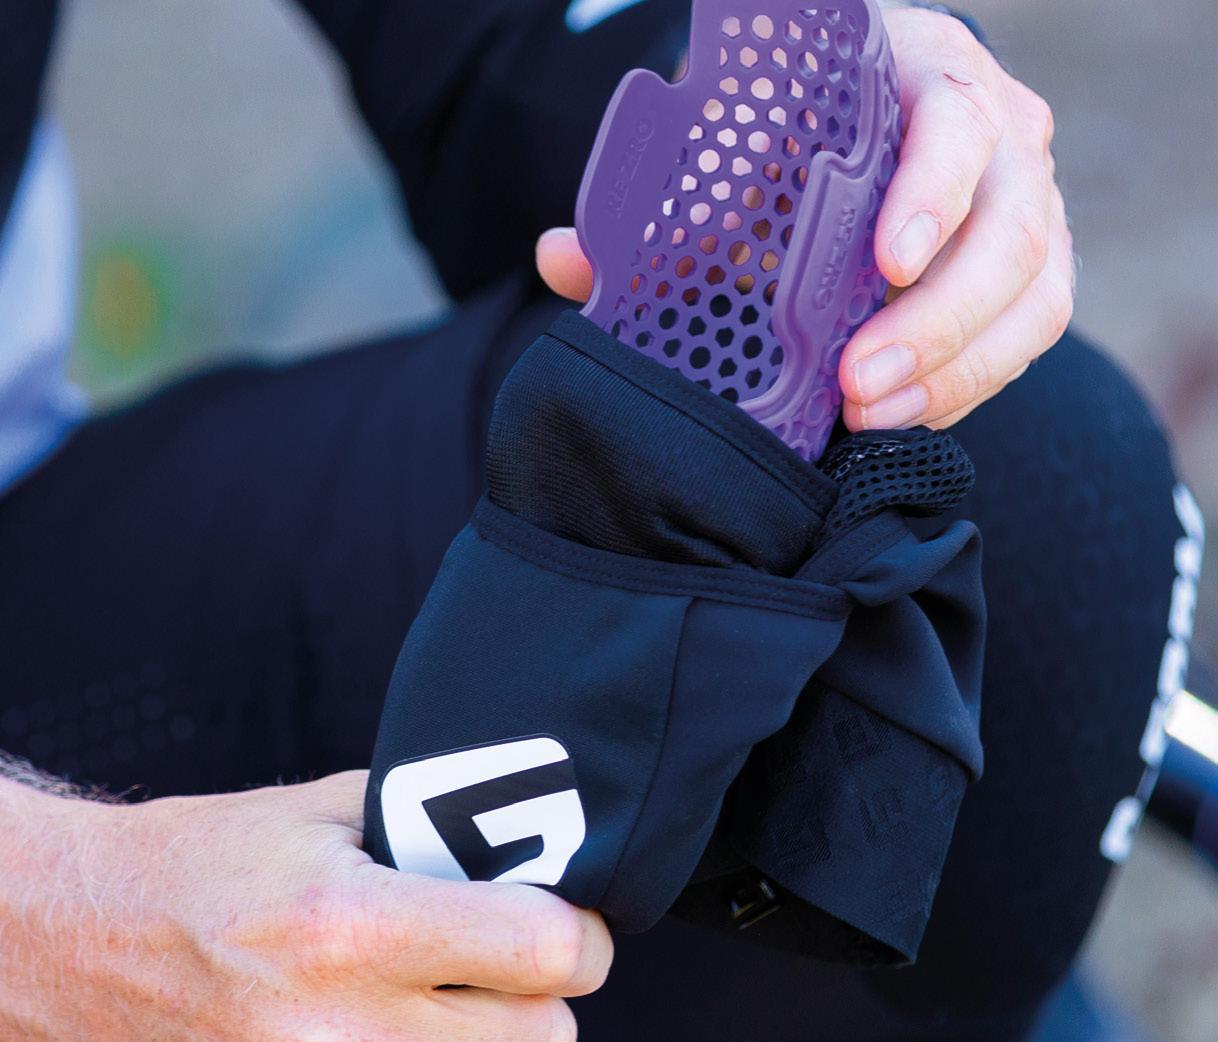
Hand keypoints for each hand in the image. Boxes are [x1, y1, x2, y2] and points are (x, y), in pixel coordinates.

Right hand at [0, 772, 609, 1041]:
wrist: (61, 941)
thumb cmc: (191, 866)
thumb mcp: (312, 813)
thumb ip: (430, 829)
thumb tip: (534, 842)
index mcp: (349, 925)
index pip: (548, 951)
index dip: (573, 929)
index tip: (554, 917)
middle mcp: (341, 1030)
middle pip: (542, 1039)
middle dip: (531, 995)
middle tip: (486, 963)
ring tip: (427, 1003)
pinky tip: (386, 1032)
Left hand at [535, 6, 1071, 430]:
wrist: (839, 123)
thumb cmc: (783, 127)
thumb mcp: (727, 141)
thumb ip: (656, 200)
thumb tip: (565, 258)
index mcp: (926, 77)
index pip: (957, 127)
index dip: (928, 196)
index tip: (882, 264)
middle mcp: (1002, 132)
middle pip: (1012, 228)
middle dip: (938, 319)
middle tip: (861, 383)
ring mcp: (1029, 202)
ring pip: (1034, 291)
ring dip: (957, 366)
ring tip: (875, 415)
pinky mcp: (1034, 267)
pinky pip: (1029, 332)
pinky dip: (970, 382)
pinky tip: (903, 417)